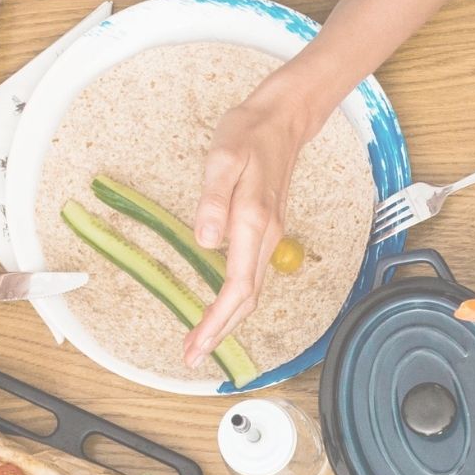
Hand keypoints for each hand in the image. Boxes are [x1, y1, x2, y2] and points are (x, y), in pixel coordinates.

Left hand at [187, 72, 325, 365]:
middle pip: (247, 299)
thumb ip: (213, 201)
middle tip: (192, 355)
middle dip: (220, 332)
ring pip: (250, 290)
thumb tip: (207, 241)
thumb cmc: (249, 134)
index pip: (237, 286)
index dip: (216, 321)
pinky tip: (220, 306)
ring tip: (201, 338)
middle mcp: (265, 236)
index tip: (196, 344)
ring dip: (227, 319)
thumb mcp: (223, 158)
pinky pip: (250, 275)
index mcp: (252, 222)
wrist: (282, 120)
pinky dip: (234, 299)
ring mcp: (268, 235)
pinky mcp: (264, 231)